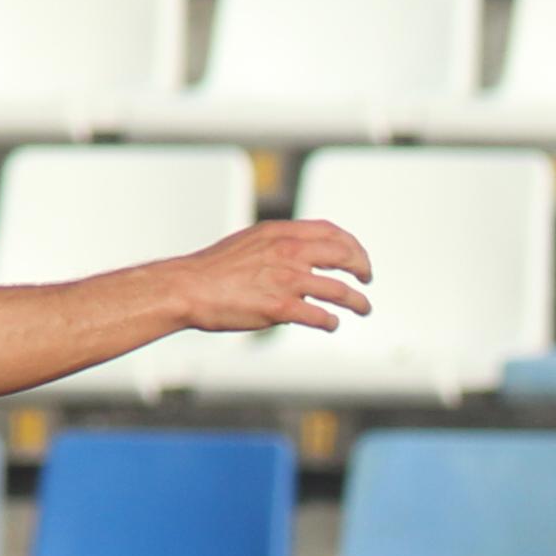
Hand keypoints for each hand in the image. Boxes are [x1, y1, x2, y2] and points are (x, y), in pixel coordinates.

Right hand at [179, 220, 371, 335]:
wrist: (188, 287)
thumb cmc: (215, 268)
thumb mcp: (250, 241)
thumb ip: (278, 243)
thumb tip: (302, 252)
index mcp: (281, 233)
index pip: (331, 231)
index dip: (352, 244)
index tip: (356, 256)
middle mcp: (288, 252)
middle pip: (343, 256)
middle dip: (362, 268)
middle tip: (367, 279)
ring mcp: (286, 280)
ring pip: (339, 291)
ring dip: (357, 301)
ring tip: (364, 308)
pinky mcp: (280, 308)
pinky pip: (320, 316)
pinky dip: (331, 322)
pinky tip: (332, 324)